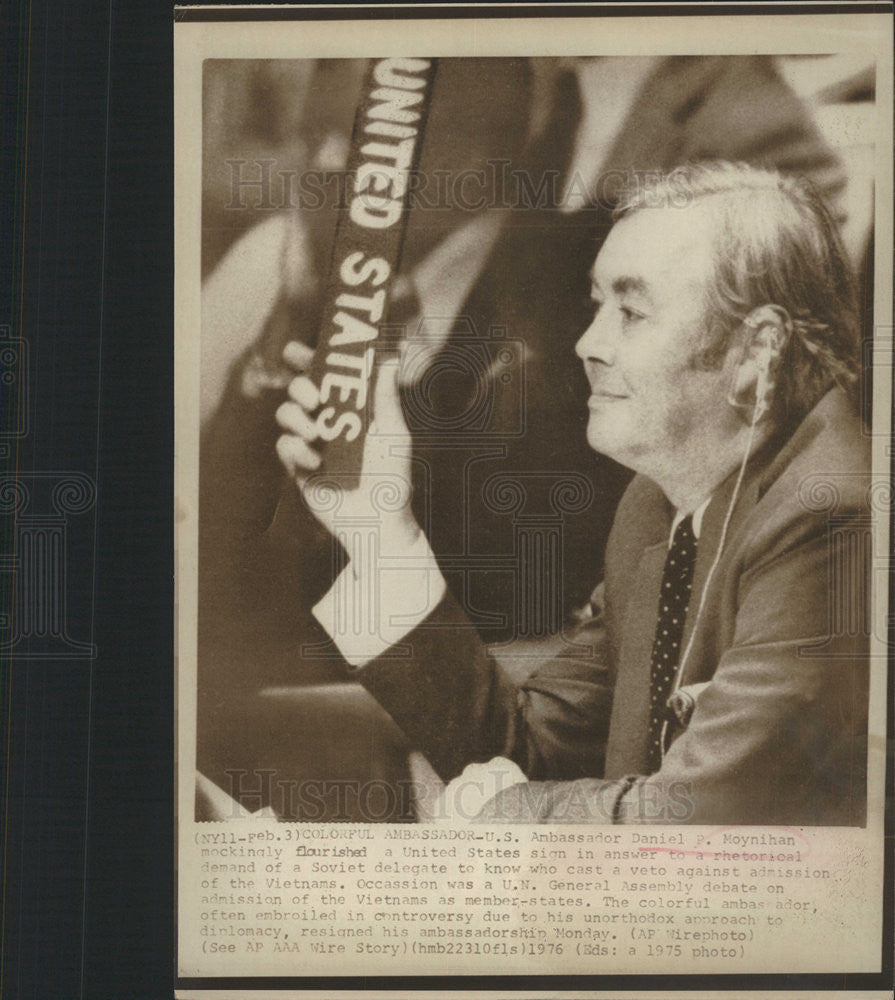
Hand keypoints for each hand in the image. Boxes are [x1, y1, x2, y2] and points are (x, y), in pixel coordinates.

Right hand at [275, 342, 419, 553]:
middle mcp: (327, 420)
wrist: (378, 522)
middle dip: (299, 386)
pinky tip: (314, 461)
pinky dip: (295, 448)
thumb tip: (389, 358)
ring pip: (286, 415)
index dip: (309, 359)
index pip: (325, 375)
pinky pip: (284, 447)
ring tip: (316, 432)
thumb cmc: (392, 478)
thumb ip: (386, 398)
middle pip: (300, 390)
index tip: (299, 350)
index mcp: (349, 407)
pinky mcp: (298, 467)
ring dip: (295, 417)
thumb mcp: (393, 433)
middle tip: (314, 397)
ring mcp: (311, 442)